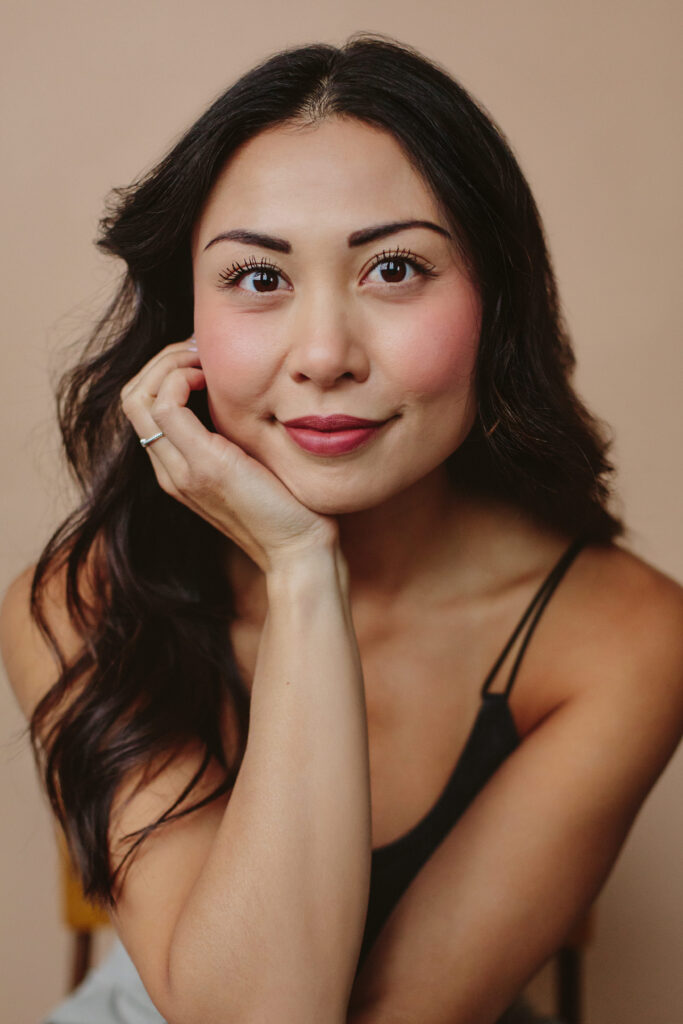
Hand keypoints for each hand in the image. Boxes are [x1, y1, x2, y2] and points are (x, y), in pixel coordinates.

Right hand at [119, 339, 337, 572]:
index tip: (202, 359)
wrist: (298, 549)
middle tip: (200, 351)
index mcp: (176, 470)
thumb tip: (237, 394)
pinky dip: (181, 379)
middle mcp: (169, 471)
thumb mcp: (251, 462)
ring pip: (139, 397)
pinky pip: (166, 406)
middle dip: (162, 361)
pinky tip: (211, 379)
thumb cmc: (287, 505)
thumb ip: (233, 436)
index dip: (164, 372)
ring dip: (169, 363)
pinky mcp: (203, 466)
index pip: (142, 406)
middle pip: (132, 398)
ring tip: (204, 360)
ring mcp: (181, 470)